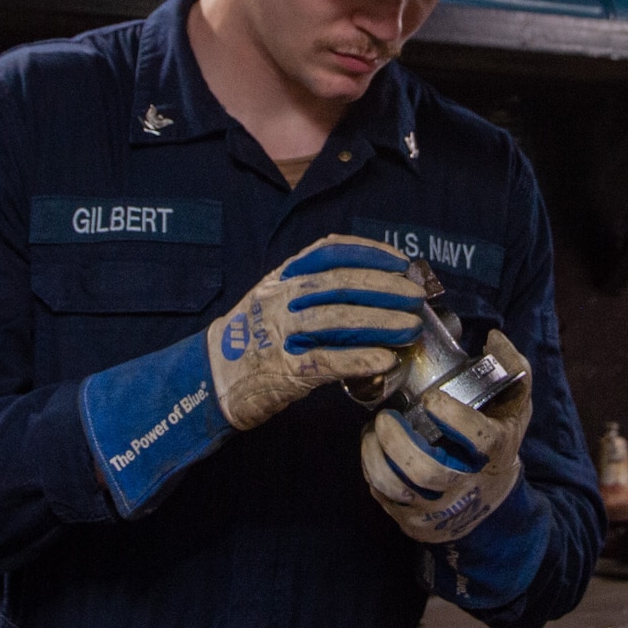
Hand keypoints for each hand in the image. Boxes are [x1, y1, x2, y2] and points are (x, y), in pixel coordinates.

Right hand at [208, 234, 424, 429]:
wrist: (211, 376)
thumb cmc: (251, 339)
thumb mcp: (274, 299)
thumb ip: (312, 291)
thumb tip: (371, 290)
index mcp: (281, 277)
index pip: (329, 251)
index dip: (369, 253)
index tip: (400, 261)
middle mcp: (280, 298)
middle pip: (340, 284)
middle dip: (385, 288)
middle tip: (416, 297)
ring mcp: (280, 333)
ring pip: (338, 320)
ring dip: (381, 323)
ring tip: (411, 327)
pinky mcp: (284, 369)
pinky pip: (328, 361)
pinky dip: (360, 359)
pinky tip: (386, 359)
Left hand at [361, 329, 530, 541]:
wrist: (492, 501)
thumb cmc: (498, 439)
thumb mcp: (516, 406)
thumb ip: (513, 368)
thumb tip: (493, 336)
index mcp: (495, 451)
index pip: (478, 437)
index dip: (452, 416)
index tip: (430, 398)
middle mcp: (469, 485)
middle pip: (429, 471)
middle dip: (398, 442)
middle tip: (383, 418)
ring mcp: (441, 510)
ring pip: (400, 490)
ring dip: (376, 459)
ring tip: (371, 434)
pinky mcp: (417, 522)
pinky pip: (386, 500)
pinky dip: (372, 474)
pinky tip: (374, 452)